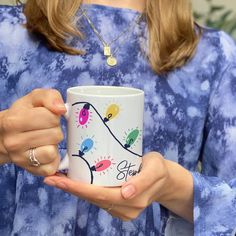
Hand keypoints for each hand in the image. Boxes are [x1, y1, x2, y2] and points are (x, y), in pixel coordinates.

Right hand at [1, 88, 65, 175]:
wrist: (5, 137)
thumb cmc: (23, 115)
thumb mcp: (34, 99)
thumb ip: (50, 97)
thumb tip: (61, 109)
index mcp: (14, 121)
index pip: (51, 118)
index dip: (54, 116)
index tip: (46, 116)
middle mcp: (14, 142)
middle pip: (55, 134)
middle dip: (55, 129)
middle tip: (45, 129)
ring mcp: (21, 159)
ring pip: (53, 151)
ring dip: (54, 144)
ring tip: (45, 140)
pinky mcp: (31, 171)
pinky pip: (52, 165)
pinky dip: (53, 158)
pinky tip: (45, 151)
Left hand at [44, 152, 169, 220]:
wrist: (164, 180)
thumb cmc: (159, 169)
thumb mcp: (155, 169)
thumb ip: (142, 181)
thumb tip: (126, 194)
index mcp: (133, 200)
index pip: (99, 194)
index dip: (77, 188)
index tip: (58, 180)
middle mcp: (125, 209)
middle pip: (92, 199)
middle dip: (70, 189)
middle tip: (50, 178)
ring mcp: (121, 209)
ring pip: (93, 200)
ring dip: (74, 190)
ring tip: (58, 178)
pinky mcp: (119, 206)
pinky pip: (98, 199)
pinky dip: (84, 191)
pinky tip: (74, 182)